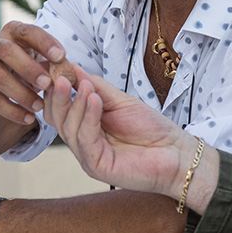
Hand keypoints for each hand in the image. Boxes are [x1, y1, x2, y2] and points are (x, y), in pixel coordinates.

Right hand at [0, 21, 65, 124]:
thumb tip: (69, 72)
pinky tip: (28, 118)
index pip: (28, 31)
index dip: (44, 42)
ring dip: (22, 94)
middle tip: (47, 84)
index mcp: (13, 31)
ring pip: (0, 78)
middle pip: (7, 52)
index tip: (61, 56)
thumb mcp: (36, 58)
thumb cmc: (22, 65)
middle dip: (29, 69)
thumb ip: (51, 62)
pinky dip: (12, 111)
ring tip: (39, 106)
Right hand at [42, 67, 197, 199]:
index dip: (55, 88)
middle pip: (57, 119)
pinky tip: (94, 100)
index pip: (59, 108)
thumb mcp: (120, 101)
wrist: (176, 153)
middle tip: (61, 76)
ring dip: (76, 103)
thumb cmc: (152, 129)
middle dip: (58, 96)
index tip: (55, 66)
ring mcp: (88, 155)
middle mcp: (82, 142)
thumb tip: (71, 67)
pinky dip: (88, 118)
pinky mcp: (97, 166)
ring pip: (69, 128)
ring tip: (85, 86)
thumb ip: (96, 86)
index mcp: (85, 127)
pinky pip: (85, 140)